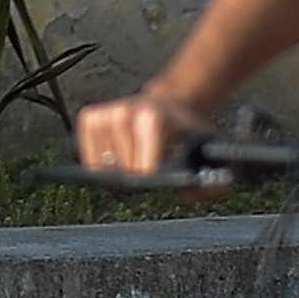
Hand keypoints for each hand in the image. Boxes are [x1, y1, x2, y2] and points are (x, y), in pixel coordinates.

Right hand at [75, 88, 215, 182]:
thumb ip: (209, 181)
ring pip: (103, 167)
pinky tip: (118, 157)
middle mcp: (123, 112)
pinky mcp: (89, 117)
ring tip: (135, 159)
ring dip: (118, 172)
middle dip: (135, 178)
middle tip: (149, 168)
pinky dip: (100, 164)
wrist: (170, 104)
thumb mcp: (206, 153)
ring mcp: (104, 114)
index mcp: (150, 119)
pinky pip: (88, 157)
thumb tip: (196, 193)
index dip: (152, 181)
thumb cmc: (186, 132)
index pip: (142, 170)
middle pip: (122, 171)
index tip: (159, 176)